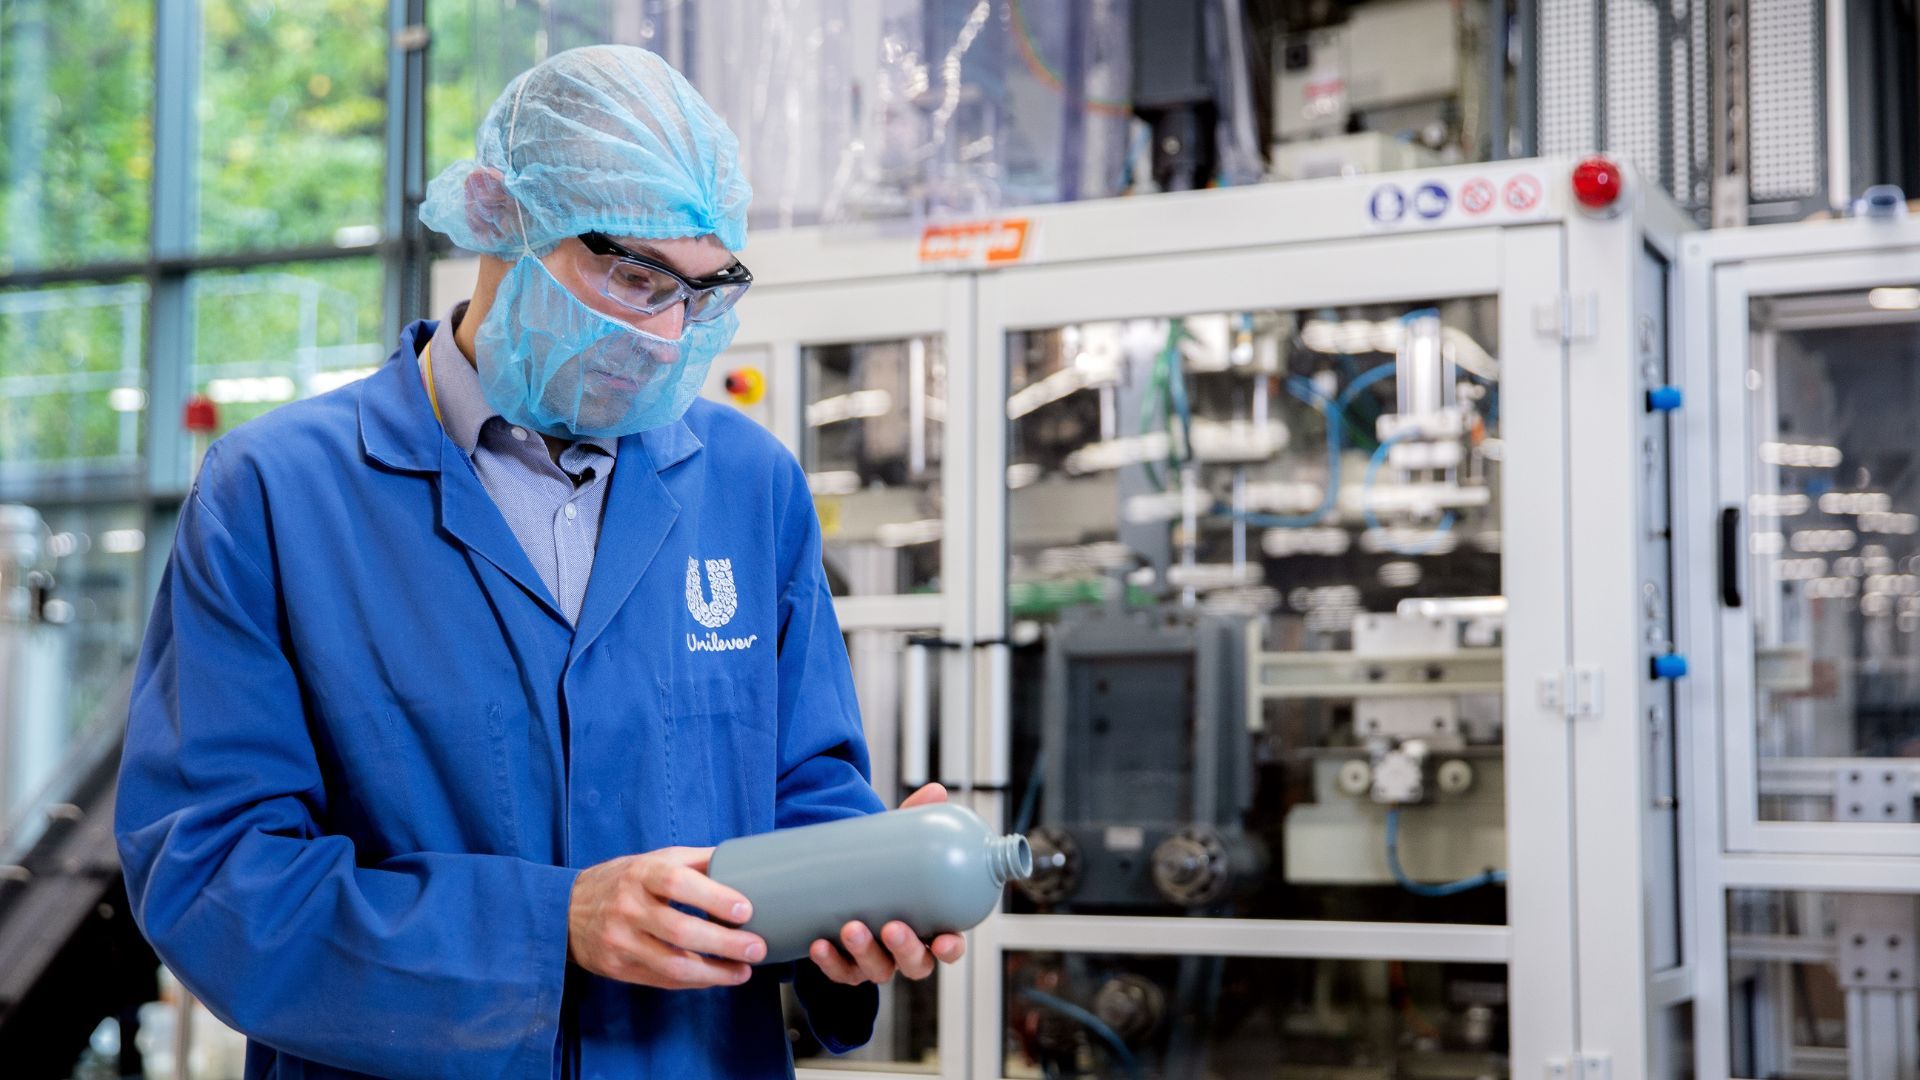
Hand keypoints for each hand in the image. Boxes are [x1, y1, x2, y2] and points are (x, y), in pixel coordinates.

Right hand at [568, 846, 766, 988]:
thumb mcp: (653, 860)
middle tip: (756, 948)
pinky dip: (694, 981)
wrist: (566, 910)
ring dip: (714, 972)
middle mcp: (628, 907)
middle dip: (724, 943)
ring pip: (672, 964)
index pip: (678, 884)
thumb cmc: (622, 880)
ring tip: (743, 971)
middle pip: (679, 930)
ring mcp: (620, 941)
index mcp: (641, 873)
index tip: (745, 910)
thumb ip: (696, 861)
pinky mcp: (617, 967)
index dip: (714, 897)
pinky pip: (662, 980)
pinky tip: (716, 977)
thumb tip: (743, 863)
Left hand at [806, 783, 968, 985]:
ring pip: (877, 970)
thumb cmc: (882, 865)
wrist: (840, 877)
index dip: (950, 949)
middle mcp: (903, 950)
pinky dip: (830, 962)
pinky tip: (818, 945)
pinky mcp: (844, 965)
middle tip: (892, 928)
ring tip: (850, 927)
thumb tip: (936, 791)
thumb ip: (915, 820)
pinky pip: (839, 972)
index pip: (948, 946)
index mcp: (928, 926)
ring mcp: (874, 961)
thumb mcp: (897, 843)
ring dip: (864, 953)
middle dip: (906, 950)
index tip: (944, 942)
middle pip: (915, 964)